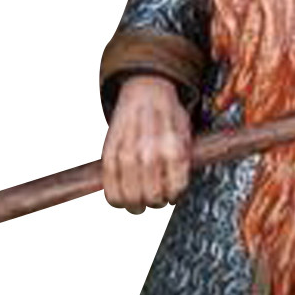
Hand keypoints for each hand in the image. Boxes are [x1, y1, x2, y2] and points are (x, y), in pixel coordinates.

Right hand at [102, 75, 192, 212]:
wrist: (145, 91)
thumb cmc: (168, 115)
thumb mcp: (187, 136)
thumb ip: (183, 165)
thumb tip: (174, 192)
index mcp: (173, 149)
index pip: (174, 192)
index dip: (173, 195)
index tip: (170, 191)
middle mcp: (149, 153)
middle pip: (151, 199)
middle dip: (155, 201)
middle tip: (155, 194)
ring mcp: (126, 154)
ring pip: (129, 199)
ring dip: (136, 203)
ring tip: (139, 196)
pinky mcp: (108, 155)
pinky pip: (110, 192)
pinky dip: (117, 199)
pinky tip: (123, 193)